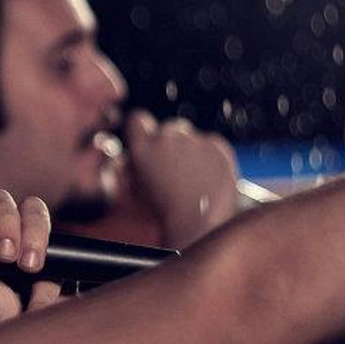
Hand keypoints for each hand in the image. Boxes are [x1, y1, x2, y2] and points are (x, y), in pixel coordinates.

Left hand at [0, 177, 63, 323]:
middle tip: (5, 255)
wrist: (26, 334)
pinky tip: (43, 289)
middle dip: (5, 222)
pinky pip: (60, 241)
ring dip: (34, 233)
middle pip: (0, 200)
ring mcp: (25, 232)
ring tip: (30, 268)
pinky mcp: (54, 247)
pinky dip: (52, 259)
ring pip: (33, 209)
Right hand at [123, 110, 238, 247]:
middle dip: (171, 142)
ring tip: (193, 176)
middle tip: (175, 166)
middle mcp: (168, 137)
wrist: (198, 223)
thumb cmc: (165, 213)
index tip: (147, 137)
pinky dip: (210, 155)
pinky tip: (208, 176)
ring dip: (191, 149)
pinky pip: (211, 143)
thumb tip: (127, 161)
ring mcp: (194, 139)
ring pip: (191, 136)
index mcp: (143, 148)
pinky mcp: (217, 145)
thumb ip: (129, 170)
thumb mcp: (135, 192)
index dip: (142, 128)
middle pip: (168, 127)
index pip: (137, 120)